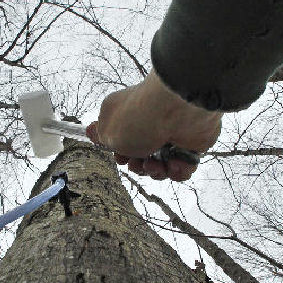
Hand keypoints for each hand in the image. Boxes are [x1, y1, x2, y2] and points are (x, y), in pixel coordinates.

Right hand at [87, 71, 220, 180]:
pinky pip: (182, 167)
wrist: (178, 111)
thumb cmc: (138, 119)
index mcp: (125, 114)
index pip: (120, 137)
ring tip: (155, 165)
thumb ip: (102, 138)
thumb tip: (92, 132)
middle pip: (139, 155)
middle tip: (137, 161)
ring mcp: (170, 133)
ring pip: (160, 164)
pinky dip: (177, 171)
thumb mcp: (108, 132)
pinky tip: (174, 164)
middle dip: (136, 166)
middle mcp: (148, 123)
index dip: (118, 152)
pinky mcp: (190, 144)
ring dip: (155, 172)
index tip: (118, 155)